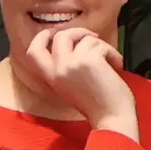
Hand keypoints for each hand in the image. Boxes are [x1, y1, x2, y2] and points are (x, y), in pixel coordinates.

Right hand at [21, 19, 140, 133]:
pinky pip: (102, 45)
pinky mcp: (90, 60)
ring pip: (86, 39)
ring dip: (102, 47)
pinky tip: (117, 66)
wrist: (111, 118)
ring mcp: (72, 63)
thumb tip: (74, 44)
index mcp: (51, 76)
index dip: (41, 37)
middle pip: (61, 35)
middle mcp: (57, 68)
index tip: (53, 32)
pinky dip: (113, 53)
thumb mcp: (70, 86)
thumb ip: (65, 67)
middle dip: (79, 31)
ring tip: (111, 62)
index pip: (33, 51)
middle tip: (93, 38)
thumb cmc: (97, 104)